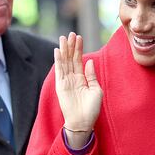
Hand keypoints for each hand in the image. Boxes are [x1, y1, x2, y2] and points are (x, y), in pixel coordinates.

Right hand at [54, 32, 102, 146]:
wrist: (83, 122)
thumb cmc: (92, 109)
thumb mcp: (96, 90)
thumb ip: (91, 75)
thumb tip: (89, 61)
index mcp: (82, 79)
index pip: (79, 60)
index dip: (79, 49)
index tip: (79, 37)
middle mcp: (73, 78)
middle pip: (71, 59)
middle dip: (71, 46)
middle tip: (71, 33)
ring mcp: (66, 81)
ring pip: (64, 62)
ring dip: (64, 50)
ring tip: (64, 37)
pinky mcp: (60, 86)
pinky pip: (59, 71)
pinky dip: (58, 61)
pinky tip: (58, 51)